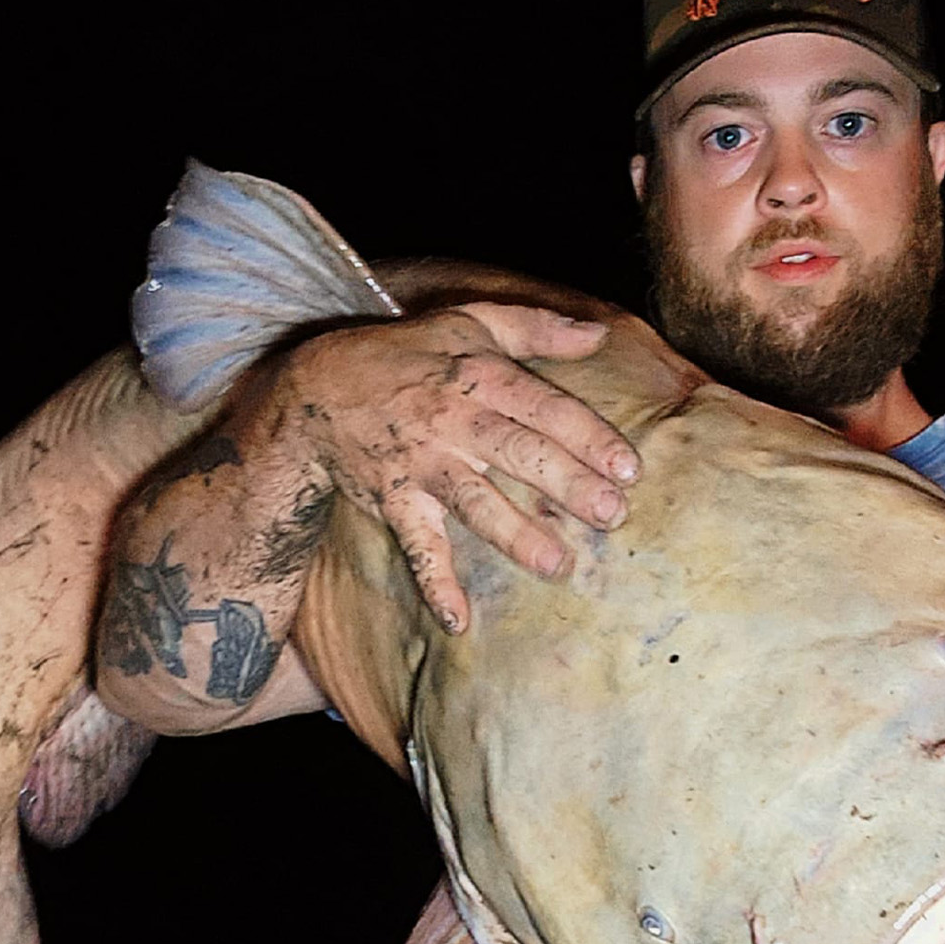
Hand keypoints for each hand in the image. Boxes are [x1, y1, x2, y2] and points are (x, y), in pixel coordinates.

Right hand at [279, 302, 640, 631]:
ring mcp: (420, 461)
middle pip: (516, 450)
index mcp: (478, 374)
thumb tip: (600, 333)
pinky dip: (434, 583)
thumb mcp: (466, 322)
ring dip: (514, 534)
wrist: (316, 388)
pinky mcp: (392, 498)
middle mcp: (452, 417)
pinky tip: (459, 621)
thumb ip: (535, 327)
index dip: (587, 436)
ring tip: (558, 566)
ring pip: (472, 499)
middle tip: (613, 515)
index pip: (543, 405)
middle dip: (566, 483)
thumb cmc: (404, 355)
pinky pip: (416, 544)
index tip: (629, 469)